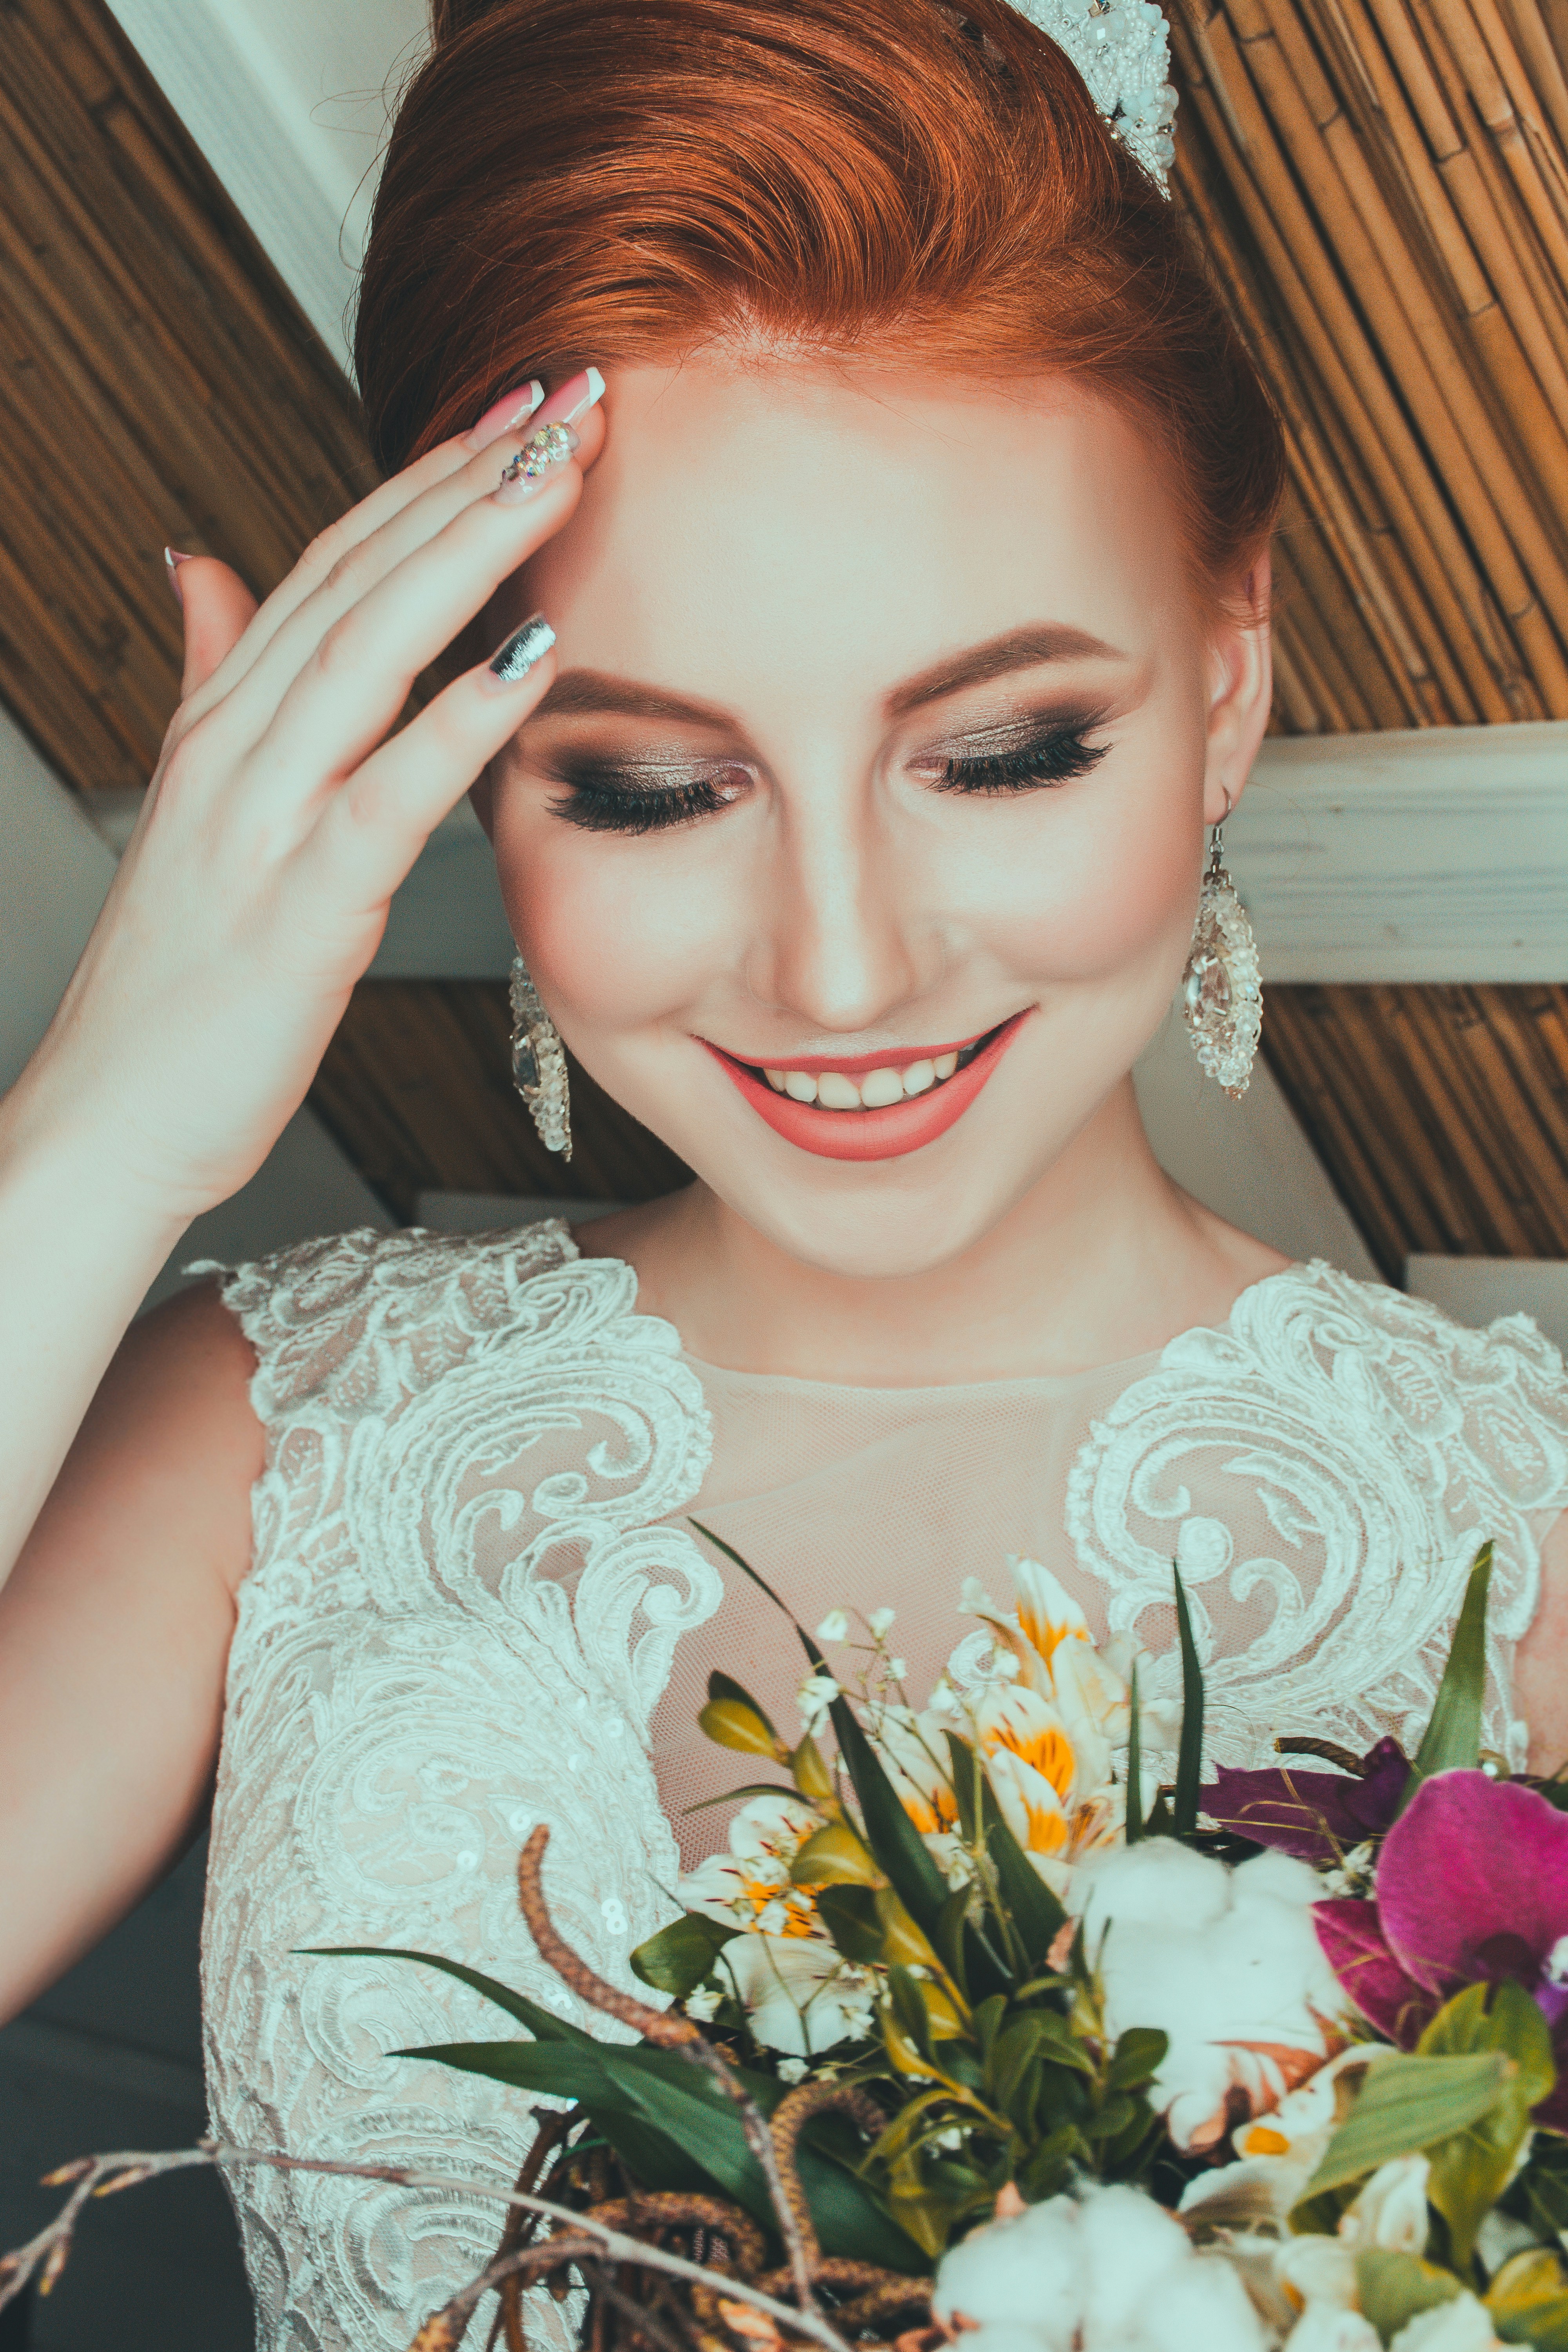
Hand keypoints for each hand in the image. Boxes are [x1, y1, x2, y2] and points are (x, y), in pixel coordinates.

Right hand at [9, 385, 603, 1221]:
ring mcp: (260, 819)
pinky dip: (460, 715)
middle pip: (358, 573)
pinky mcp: (299, 906)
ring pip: (369, 649)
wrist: (115, 1116)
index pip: (335, 560)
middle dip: (466, 472)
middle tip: (567, 391)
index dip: (428, 470)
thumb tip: (205, 569)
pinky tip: (531, 655)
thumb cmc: (179, 983)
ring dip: (467, 550)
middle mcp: (236, 747)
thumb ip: (213, 680)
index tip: (517, 403)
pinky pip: (388, 792)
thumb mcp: (197, 810)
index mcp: (224, 722)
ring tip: (557, 470)